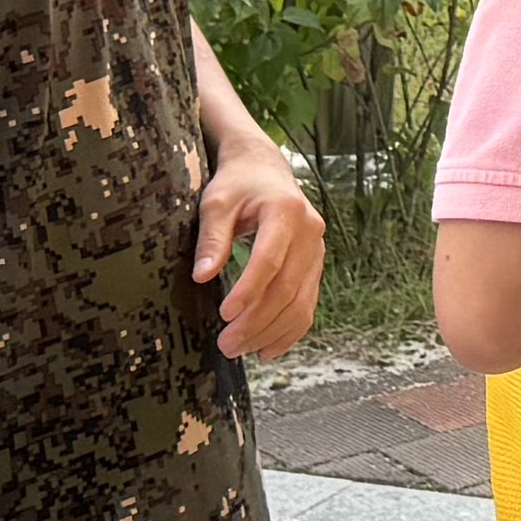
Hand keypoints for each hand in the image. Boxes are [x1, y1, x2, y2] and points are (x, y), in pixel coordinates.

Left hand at [195, 132, 330, 363]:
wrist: (265, 170)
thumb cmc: (237, 185)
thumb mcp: (216, 203)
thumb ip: (212, 239)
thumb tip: (202, 276)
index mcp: (286, 212)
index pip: (270, 259)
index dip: (249, 290)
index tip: (225, 314)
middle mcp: (310, 232)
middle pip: (287, 288)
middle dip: (256, 321)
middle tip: (226, 344)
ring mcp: (317, 251)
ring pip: (300, 302)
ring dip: (271, 332)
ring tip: (239, 350)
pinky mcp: (315, 266)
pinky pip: (308, 305)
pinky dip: (289, 331)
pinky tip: (267, 350)